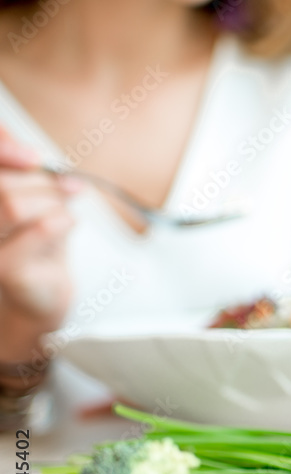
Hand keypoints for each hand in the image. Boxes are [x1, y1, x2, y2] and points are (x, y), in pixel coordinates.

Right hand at [0, 125, 80, 360]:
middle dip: (41, 182)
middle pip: (3, 183)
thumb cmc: (36, 240)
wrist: (44, 291)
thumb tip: (26, 149)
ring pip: (14, 204)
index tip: (35, 157)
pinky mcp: (7, 269)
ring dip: (51, 201)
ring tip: (62, 212)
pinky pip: (40, 229)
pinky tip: (68, 225)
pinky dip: (63, 221)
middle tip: (65, 192)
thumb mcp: (32, 196)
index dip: (5, 149)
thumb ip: (24, 169)